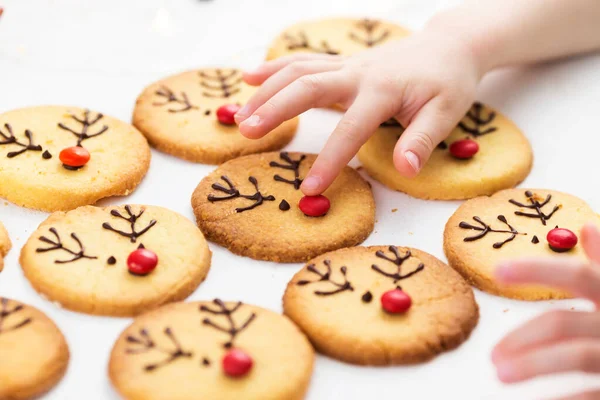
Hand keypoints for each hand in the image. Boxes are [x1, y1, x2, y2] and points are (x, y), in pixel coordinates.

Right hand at [235, 28, 482, 194]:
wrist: (449, 45)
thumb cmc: (449, 83)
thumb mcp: (446, 112)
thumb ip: (422, 140)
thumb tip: (405, 169)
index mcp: (383, 91)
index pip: (350, 130)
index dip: (329, 161)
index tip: (309, 189)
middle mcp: (358, 73)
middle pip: (307, 86)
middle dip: (275, 109)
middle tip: (247, 132)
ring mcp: (347, 65)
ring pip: (298, 71)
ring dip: (266, 90)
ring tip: (239, 115)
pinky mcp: (342, 63)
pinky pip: (303, 62)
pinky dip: (274, 68)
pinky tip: (249, 76)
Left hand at [493, 223, 599, 399]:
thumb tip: (588, 227)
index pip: (578, 275)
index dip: (537, 270)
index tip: (498, 271)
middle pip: (564, 323)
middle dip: (523, 337)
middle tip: (491, 354)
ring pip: (575, 357)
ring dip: (533, 365)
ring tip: (500, 374)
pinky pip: (593, 393)